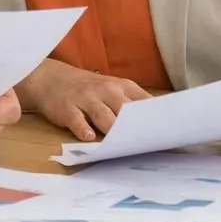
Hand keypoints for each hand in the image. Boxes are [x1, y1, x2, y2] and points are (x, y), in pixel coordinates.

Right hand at [17, 58, 151, 141]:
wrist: (51, 78)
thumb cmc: (89, 89)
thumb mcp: (112, 90)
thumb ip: (130, 105)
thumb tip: (156, 128)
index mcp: (122, 87)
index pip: (144, 101)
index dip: (156, 118)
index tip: (169, 132)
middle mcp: (105, 90)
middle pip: (125, 110)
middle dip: (137, 127)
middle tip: (148, 142)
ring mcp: (85, 99)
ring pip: (103, 115)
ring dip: (113, 129)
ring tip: (122, 144)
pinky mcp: (67, 108)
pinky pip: (76, 120)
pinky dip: (83, 129)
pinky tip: (88, 138)